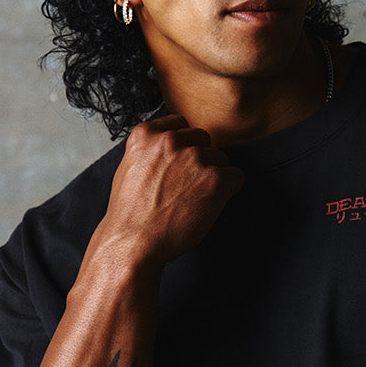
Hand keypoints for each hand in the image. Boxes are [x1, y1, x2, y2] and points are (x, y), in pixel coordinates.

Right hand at [98, 114, 244, 266]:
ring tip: (193, 200)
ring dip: (213, 177)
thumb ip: (150, 151)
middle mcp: (171, 140)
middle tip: (187, 186)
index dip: (183, 145)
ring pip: (220, 158)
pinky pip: (236, 177)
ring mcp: (194, 158)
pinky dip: (228, 191)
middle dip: (199, 159)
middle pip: (203, 139)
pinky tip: (210, 204)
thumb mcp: (128, 168)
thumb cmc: (130, 214)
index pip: (180, 123)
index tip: (180, 162)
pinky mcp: (214, 179)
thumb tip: (172, 149)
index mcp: (146, 135)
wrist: (133, 242)